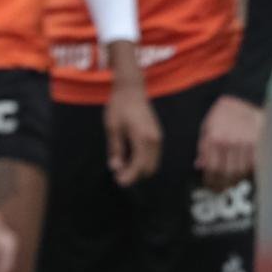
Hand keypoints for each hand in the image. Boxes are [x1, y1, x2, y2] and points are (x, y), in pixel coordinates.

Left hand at [104, 42, 161, 186]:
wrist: (132, 90)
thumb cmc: (119, 107)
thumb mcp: (113, 128)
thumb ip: (115, 150)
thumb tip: (116, 168)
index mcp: (143, 139)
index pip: (139, 166)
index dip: (129, 177)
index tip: (118, 181)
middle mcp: (155, 140)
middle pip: (149, 168)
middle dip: (135, 175)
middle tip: (119, 175)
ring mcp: (158, 138)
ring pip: (153, 163)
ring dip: (140, 169)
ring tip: (124, 167)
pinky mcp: (158, 136)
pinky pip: (153, 156)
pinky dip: (144, 161)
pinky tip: (130, 158)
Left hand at [196, 95, 262, 191]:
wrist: (247, 97)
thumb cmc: (224, 112)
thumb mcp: (208, 125)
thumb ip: (203, 145)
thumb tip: (199, 165)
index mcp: (214, 137)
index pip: (211, 168)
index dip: (210, 180)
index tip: (210, 186)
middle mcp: (229, 142)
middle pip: (225, 173)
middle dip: (221, 185)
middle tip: (219, 190)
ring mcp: (245, 144)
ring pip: (239, 172)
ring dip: (234, 181)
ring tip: (229, 183)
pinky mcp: (258, 144)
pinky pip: (251, 165)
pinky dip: (246, 172)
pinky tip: (241, 173)